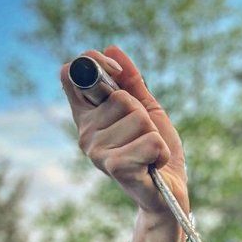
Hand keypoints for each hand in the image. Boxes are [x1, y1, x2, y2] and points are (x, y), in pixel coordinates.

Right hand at [59, 46, 188, 216]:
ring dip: (154, 136)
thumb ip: (132, 82)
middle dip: (142, 114)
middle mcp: (85, 133)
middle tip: (143, 137)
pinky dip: (161, 152)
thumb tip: (113, 48)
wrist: (169, 193)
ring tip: (148, 154)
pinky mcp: (115, 168)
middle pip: (120, 97)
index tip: (115, 71)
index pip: (72, 74)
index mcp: (87, 116)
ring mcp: (97, 152)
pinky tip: (153, 165)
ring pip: (138, 119)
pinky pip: (150, 142)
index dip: (94, 63)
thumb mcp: (147, 111)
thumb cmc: (155, 152)